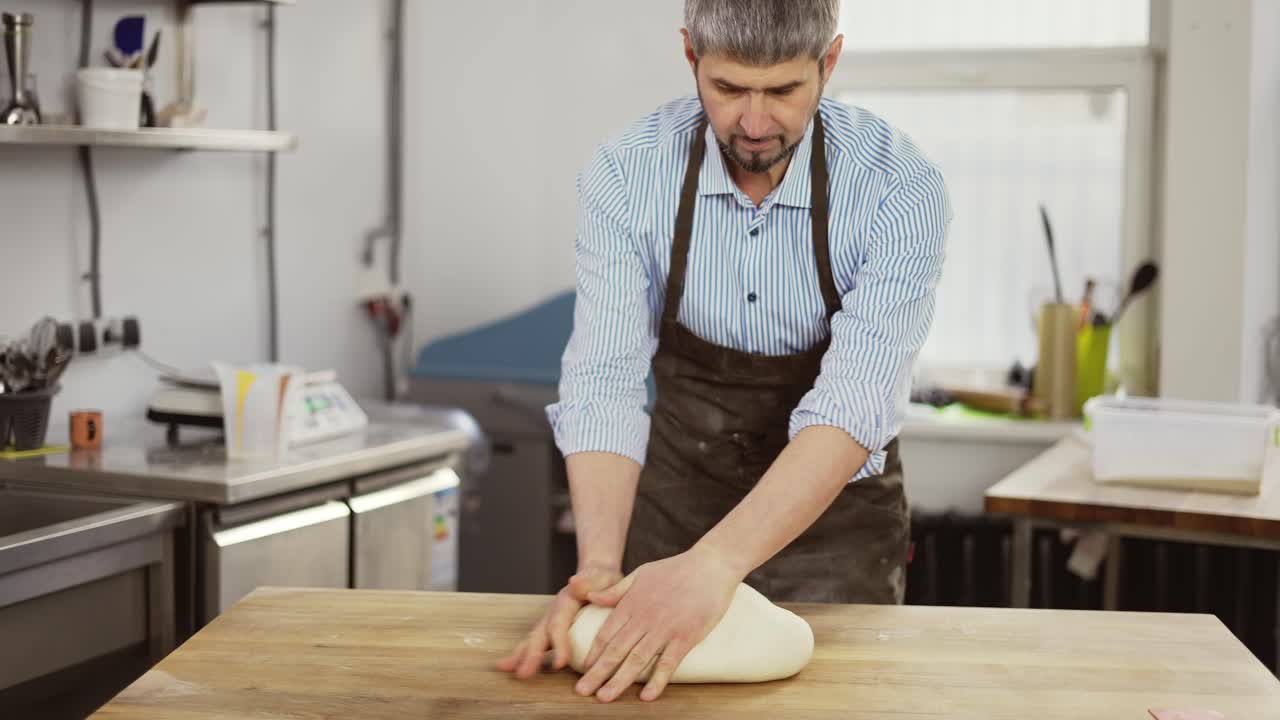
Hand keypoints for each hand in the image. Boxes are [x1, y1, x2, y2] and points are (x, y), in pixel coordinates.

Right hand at [496, 565, 622, 678]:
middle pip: (540, 633)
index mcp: (566, 600)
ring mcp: (550, 620)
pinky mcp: (552, 629)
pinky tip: (516, 668)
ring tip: (508, 670)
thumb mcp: (603, 576)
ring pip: (533, 639)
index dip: (559, 644)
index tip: (561, 664)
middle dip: (531, 655)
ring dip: (521, 656)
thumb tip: (574, 582)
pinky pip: (538, 644)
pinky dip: (524, 656)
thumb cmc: (603, 579)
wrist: (597, 575)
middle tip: (523, 674)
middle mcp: (554, 611)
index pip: (559, 624)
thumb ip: (591, 580)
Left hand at [574, 545, 740, 702]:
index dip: (593, 654)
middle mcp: (644, 617)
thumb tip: (591, 598)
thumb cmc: (676, 569)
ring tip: (604, 697)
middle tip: (582, 692)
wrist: (711, 565)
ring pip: (637, 659)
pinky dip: (657, 680)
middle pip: (616, 650)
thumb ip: (616, 590)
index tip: (583, 671)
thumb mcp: (641, 573)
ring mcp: (665, 628)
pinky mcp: (686, 636)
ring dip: (619, 680)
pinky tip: (647, 697)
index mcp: (632, 603)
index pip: (605, 634)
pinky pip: (668, 662)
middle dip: (597, 673)